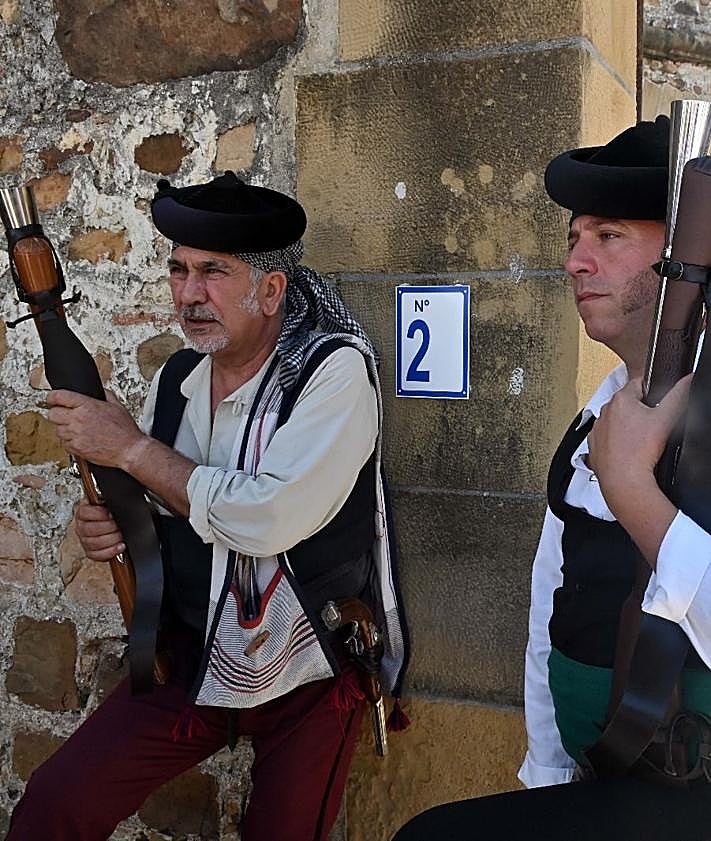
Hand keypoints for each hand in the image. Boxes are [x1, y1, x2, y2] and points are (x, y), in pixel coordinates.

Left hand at [47, 389, 147, 469]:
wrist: (130, 450)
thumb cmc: (125, 431)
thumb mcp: (117, 406)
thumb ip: (105, 395)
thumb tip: (98, 390)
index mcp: (87, 406)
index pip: (59, 396)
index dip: (52, 397)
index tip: (52, 399)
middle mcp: (78, 420)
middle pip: (52, 414)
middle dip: (56, 413)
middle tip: (63, 415)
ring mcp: (76, 435)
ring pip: (57, 430)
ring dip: (64, 429)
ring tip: (75, 429)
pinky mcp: (76, 448)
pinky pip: (64, 444)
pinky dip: (70, 442)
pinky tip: (80, 439)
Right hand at [75, 498, 125, 561]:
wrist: (116, 524)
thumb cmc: (112, 512)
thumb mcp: (110, 502)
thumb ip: (109, 500)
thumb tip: (115, 497)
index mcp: (83, 511)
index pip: (84, 512)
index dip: (99, 514)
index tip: (111, 514)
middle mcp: (82, 526)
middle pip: (89, 529)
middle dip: (108, 528)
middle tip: (118, 526)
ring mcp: (85, 540)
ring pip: (93, 543)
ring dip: (111, 540)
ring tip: (120, 536)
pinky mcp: (91, 552)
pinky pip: (96, 555)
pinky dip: (110, 552)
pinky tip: (119, 546)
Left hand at [587, 375, 690, 565]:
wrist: (624, 481)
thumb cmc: (640, 452)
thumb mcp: (665, 419)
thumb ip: (678, 395)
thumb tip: (687, 380)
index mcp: (620, 400)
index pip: (639, 384)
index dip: (653, 392)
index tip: (659, 403)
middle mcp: (604, 412)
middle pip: (628, 404)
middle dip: (641, 411)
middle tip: (653, 426)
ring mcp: (597, 430)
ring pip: (616, 422)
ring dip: (627, 427)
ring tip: (640, 441)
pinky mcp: (594, 447)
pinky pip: (608, 439)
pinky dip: (617, 443)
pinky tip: (629, 451)